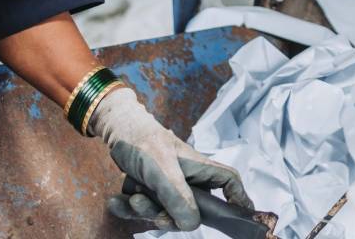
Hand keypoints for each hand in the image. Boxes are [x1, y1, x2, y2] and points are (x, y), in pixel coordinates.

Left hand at [90, 88, 249, 231]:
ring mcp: (167, 187)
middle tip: (154, 213)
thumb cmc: (143, 140)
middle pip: (192, 210)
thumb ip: (177, 196)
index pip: (228, 182)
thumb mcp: (161, 169)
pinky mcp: (148, 192)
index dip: (238, 197)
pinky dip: (127, 209)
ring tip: (132, 198)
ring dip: (145, 211)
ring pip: (164, 213)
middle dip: (170, 216)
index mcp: (199, 168)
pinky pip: (142, 211)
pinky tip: (115, 202)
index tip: (239, 215)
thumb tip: (192, 224)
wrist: (115, 130)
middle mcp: (186, 180)